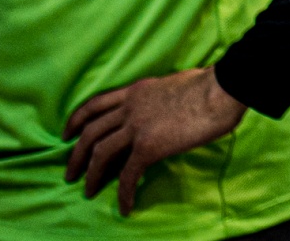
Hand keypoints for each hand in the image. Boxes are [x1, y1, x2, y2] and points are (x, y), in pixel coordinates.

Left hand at [63, 68, 245, 214]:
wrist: (222, 89)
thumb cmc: (211, 84)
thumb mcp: (176, 83)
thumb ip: (163, 95)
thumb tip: (170, 103)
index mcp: (136, 91)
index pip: (96, 104)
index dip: (76, 120)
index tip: (67, 134)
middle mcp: (130, 107)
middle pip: (90, 132)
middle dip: (76, 155)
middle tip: (70, 172)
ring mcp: (137, 127)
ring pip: (100, 153)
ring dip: (91, 175)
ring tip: (88, 191)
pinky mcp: (149, 146)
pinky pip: (128, 174)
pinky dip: (123, 193)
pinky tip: (124, 206)